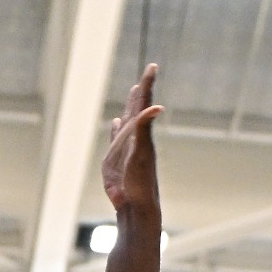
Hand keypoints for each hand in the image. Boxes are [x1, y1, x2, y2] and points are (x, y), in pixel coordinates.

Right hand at [100, 63, 163, 212]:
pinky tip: (115, 122)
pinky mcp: (115, 159)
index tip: (152, 67)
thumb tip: (155, 107)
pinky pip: (116, 138)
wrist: (136, 205)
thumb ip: (145, 128)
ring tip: (134, 91)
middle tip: (148, 73)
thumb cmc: (140, 180)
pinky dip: (115, 128)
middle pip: (138, 108)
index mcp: (141, 132)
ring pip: (128, 121)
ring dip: (130, 106)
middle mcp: (135, 137)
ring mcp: (125, 148)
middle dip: (142, 91)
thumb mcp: (142, 152)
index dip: (147, 85)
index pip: (144, 103)